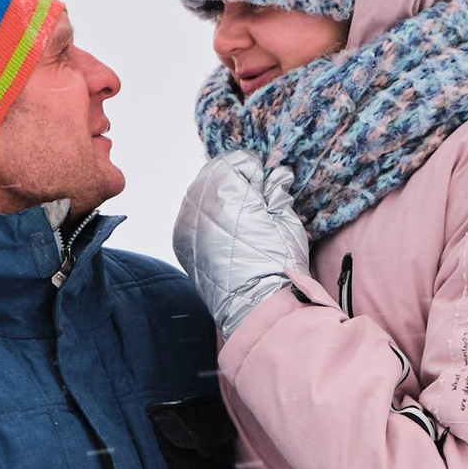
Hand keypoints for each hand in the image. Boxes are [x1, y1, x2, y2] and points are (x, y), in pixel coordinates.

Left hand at [173, 151, 308, 337]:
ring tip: (241, 215)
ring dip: (219, 196)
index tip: (267, 183)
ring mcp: (187, 222)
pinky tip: (224, 231)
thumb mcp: (286, 222)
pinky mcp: (181, 240)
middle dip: (235, 179)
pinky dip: (206, 215)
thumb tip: (276, 176)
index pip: (239, 162)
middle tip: (256, 197)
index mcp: (228, 191)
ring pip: (200, 192)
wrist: (254, 306)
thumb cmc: (276, 264)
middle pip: (215, 172)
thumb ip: (277, 193)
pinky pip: (191, 215)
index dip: (256, 170)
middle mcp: (200, 202)